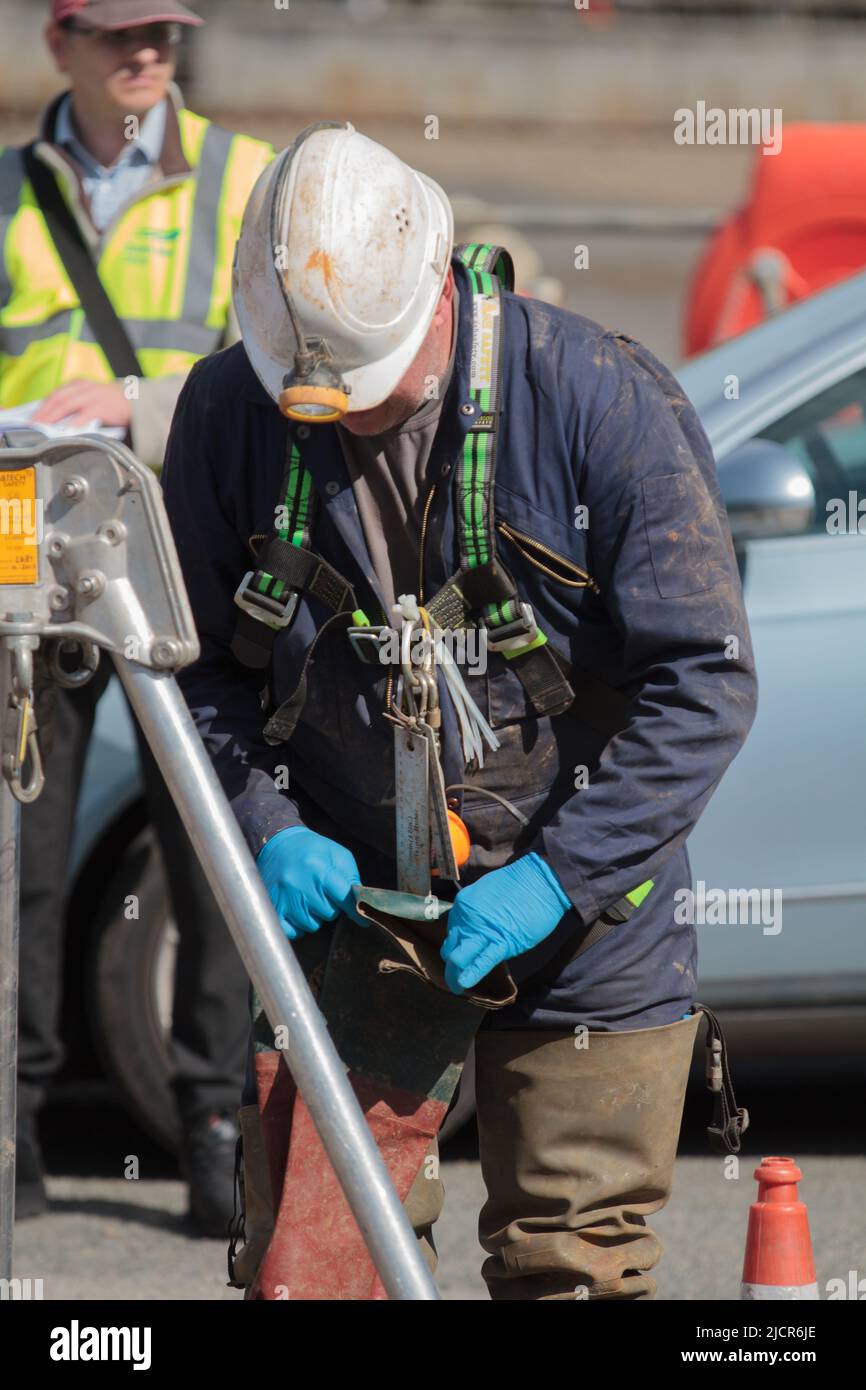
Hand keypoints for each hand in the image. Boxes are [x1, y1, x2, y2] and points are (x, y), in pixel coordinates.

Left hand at [31, 380, 132, 427]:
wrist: (136, 402)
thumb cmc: (112, 403)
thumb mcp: (91, 397)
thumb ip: (75, 404)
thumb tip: (56, 419)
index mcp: (78, 385)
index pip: (54, 395)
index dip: (41, 407)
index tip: (32, 418)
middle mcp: (83, 388)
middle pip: (56, 399)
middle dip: (42, 413)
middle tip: (32, 425)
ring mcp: (91, 396)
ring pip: (65, 406)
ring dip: (52, 417)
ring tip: (42, 428)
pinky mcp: (101, 407)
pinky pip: (82, 417)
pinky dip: (71, 424)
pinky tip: (64, 431)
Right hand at [256, 826, 363, 939]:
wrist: (278, 843)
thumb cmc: (312, 850)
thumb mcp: (337, 855)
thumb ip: (351, 879)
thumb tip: (360, 906)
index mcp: (318, 869)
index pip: (344, 898)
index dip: (355, 910)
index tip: (364, 920)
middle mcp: (299, 884)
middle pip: (329, 913)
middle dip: (330, 906)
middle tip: (322, 892)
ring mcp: (284, 897)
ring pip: (311, 924)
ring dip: (314, 916)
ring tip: (308, 897)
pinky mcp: (273, 907)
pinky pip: (293, 931)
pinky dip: (297, 926)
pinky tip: (297, 910)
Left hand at [440, 853, 571, 993]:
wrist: (539, 880)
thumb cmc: (518, 884)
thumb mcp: (486, 892)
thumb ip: (476, 912)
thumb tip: (474, 927)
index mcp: (463, 905)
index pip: (452, 932)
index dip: (455, 946)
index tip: (460, 953)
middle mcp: (466, 918)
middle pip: (450, 948)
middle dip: (451, 964)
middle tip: (455, 974)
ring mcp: (482, 931)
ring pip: (458, 958)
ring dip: (454, 975)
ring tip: (456, 986)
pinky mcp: (501, 942)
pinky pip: (481, 962)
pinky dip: (470, 975)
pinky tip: (464, 984)